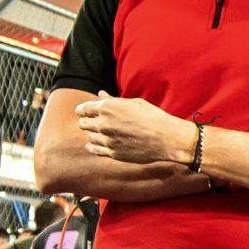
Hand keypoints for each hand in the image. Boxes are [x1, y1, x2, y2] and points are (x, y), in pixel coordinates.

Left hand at [75, 91, 195, 166]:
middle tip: (89, 121)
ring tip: (98, 132)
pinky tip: (94, 144)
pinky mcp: (112, 153)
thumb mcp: (133, 103)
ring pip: (89, 137)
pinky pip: (95, 150)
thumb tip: (100, 95)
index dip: (82, 109)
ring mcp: (107, 140)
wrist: (166, 138)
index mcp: (107, 108)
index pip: (84, 108)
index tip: (83, 111)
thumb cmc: (153, 117)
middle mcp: (103, 124)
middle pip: (83, 123)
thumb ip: (113, 101)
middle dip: (86, 121)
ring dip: (92, 134)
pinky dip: (92, 146)